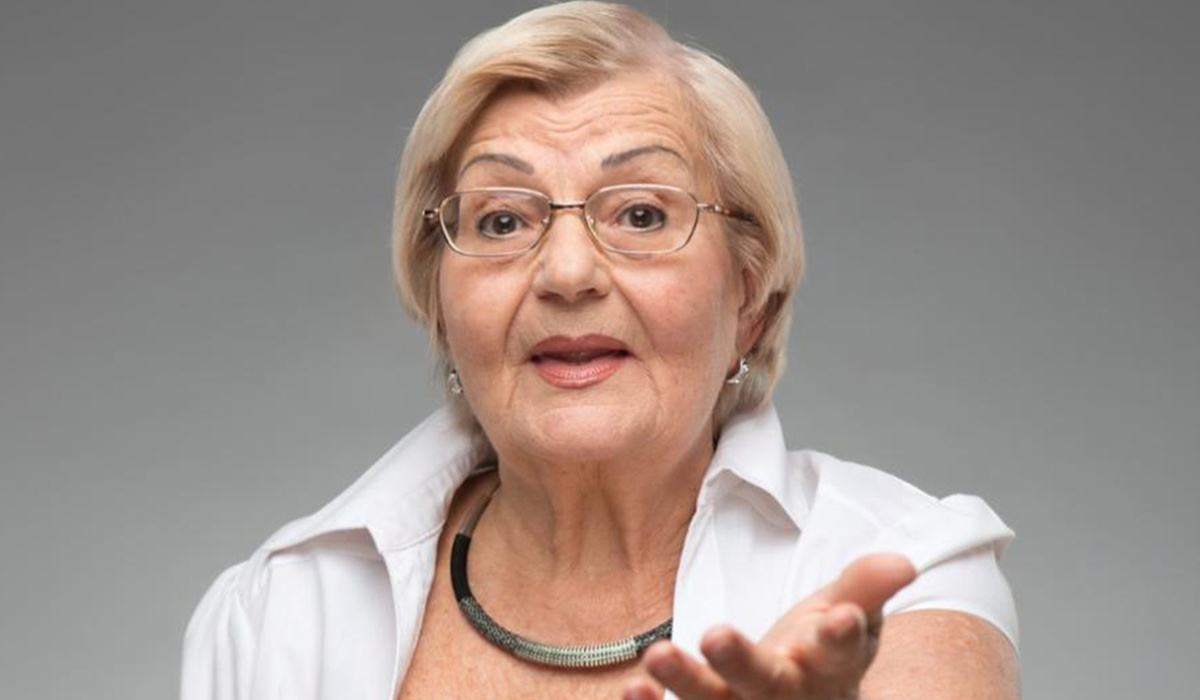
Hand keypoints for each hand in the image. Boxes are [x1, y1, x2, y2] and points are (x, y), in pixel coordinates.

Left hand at [622, 553, 915, 699]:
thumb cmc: (820, 651)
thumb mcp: (847, 613)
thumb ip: (865, 586)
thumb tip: (901, 562)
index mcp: (829, 667)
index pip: (840, 651)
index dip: (841, 636)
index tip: (840, 618)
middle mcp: (788, 695)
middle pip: (769, 685)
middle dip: (742, 663)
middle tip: (715, 634)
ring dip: (685, 682)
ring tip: (656, 655)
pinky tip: (634, 689)